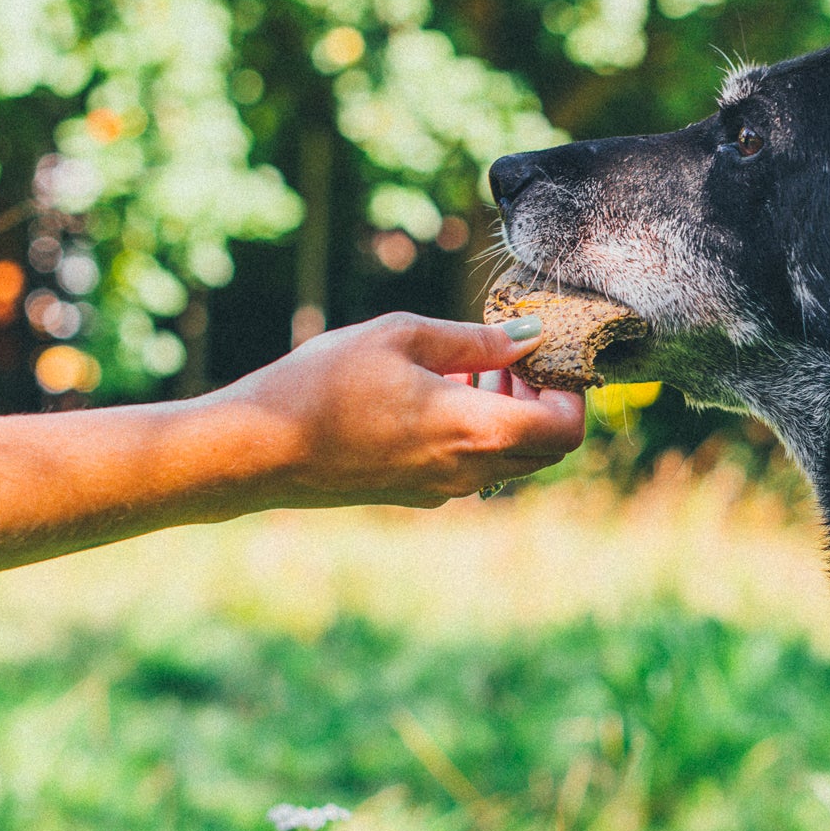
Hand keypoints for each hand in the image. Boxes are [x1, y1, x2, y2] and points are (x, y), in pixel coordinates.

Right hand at [205, 312, 586, 508]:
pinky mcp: (416, 494)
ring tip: (464, 369)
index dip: (569, 392)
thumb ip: (476, 340)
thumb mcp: (402, 336)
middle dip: (540, 402)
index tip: (542, 356)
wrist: (260, 450)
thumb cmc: (326, 383)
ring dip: (506, 416)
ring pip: (509, 459)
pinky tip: (432, 394)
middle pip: (545, 449)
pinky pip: (472, 467)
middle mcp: (468, 472)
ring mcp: (443, 490)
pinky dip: (474, 432)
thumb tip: (529, 338)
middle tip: (504, 358)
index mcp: (475, 432)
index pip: (565, 430)